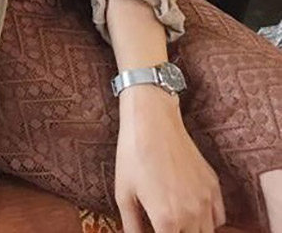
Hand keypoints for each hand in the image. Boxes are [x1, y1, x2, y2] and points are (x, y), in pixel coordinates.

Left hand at [115, 85, 225, 232]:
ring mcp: (205, 200)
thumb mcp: (123, 192)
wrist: (152, 121)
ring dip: (193, 231)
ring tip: (177, 223)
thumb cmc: (133, 154)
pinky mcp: (213, 185)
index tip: (155, 230)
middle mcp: (191, 215)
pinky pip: (219, 217)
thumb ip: (132, 225)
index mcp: (167, 220)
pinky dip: (209, 222)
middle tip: (164, 224)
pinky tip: (193, 215)